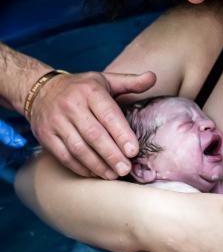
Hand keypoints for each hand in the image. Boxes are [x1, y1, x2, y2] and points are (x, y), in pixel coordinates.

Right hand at [29, 70, 155, 178]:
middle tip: (126, 169)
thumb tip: (153, 77)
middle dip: (111, 154)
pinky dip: (80, 167)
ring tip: (113, 175)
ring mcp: (56, 122)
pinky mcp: (45, 136)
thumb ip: (130, 82)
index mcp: (90, 92)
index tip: (134, 151)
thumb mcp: (105, 80)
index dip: (121, 134)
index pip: (108, 115)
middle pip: (94, 135)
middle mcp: (71, 106)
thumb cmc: (82, 88)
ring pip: (78, 148)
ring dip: (97, 165)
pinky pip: (64, 156)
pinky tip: (95, 174)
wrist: (40, 90)